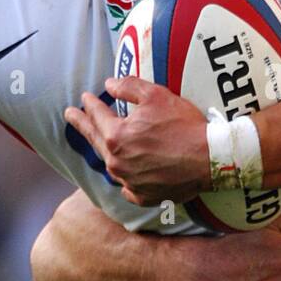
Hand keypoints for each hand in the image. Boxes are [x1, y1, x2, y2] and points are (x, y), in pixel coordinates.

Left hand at [64, 78, 208, 205]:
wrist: (210, 158)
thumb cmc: (184, 125)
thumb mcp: (156, 95)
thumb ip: (128, 87)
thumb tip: (108, 84)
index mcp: (116, 137)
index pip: (97, 115)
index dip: (90, 104)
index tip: (84, 98)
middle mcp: (117, 163)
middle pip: (94, 140)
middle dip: (81, 125)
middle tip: (70, 115)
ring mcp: (129, 182)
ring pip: (111, 165)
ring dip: (106, 152)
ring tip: (102, 144)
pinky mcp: (144, 196)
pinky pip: (128, 188)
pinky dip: (126, 181)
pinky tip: (126, 176)